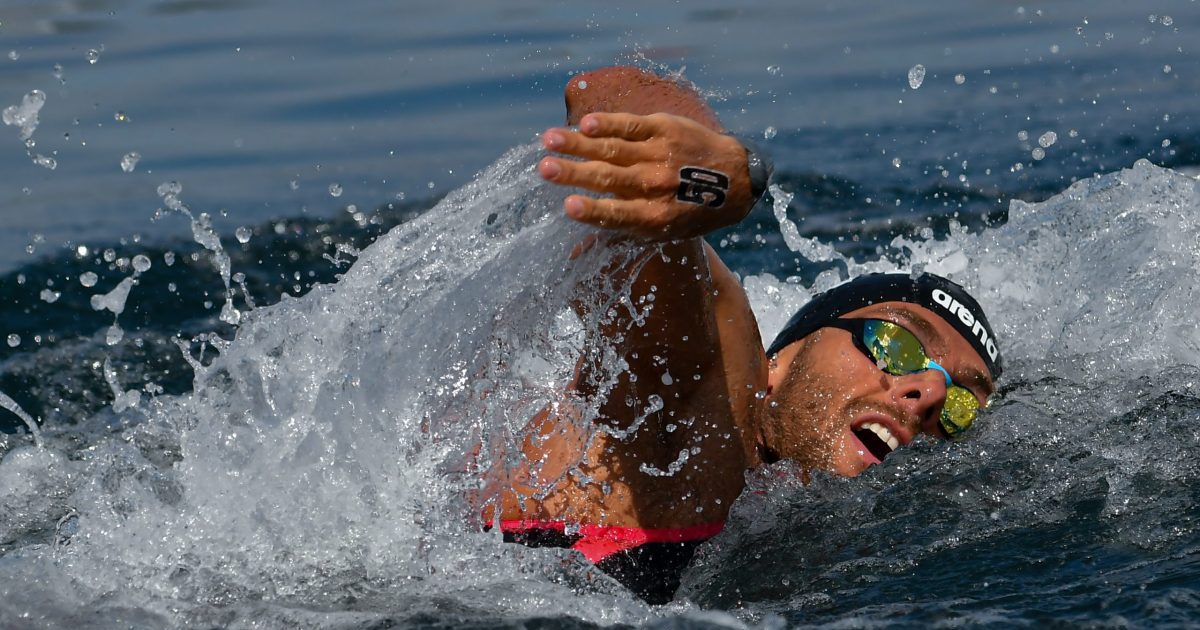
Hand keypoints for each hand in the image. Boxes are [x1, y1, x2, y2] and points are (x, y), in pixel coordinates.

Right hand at [539, 112, 753, 240]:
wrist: (733, 180)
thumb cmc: (688, 212)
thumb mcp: (658, 234)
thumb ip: (614, 239)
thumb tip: (571, 255)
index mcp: (653, 217)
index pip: (617, 214)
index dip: (592, 211)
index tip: (568, 207)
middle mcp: (656, 186)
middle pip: (608, 178)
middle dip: (573, 173)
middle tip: (543, 169)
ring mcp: (660, 155)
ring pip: (612, 148)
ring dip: (578, 143)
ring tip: (549, 140)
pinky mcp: (665, 129)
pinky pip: (631, 125)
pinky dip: (608, 123)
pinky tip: (586, 124)